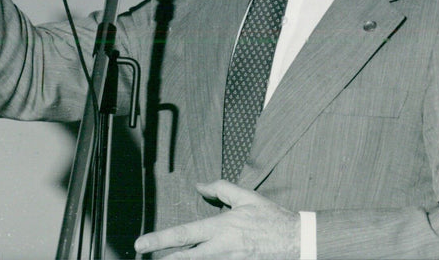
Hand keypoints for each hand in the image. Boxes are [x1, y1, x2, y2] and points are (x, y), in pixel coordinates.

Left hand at [134, 180, 299, 258]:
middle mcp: (222, 249)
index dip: (160, 239)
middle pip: (184, 258)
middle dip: (162, 259)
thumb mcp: (246, 197)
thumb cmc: (271, 218)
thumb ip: (220, 189)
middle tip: (143, 256)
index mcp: (221, 228)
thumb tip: (200, 186)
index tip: (141, 244)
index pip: (184, 234)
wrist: (297, 241)